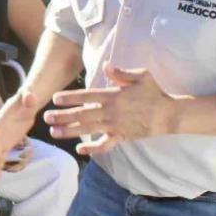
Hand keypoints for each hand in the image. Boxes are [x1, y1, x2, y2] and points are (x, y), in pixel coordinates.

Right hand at [0, 89, 38, 176]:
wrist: (28, 101)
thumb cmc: (26, 97)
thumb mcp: (27, 95)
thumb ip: (27, 97)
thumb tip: (30, 99)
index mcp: (1, 120)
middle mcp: (0, 129)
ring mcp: (3, 137)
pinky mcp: (8, 142)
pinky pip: (3, 154)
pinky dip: (1, 163)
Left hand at [45, 63, 174, 155]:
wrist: (168, 114)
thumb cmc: (154, 92)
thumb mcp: (141, 75)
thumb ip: (121, 72)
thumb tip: (106, 66)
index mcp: (114, 95)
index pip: (87, 96)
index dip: (70, 98)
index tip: (55, 99)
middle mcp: (111, 111)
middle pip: (82, 114)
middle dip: (62, 116)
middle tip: (46, 118)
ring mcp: (115, 126)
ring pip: (88, 129)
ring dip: (70, 131)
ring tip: (54, 132)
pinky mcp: (121, 137)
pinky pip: (105, 144)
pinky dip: (93, 148)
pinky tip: (80, 149)